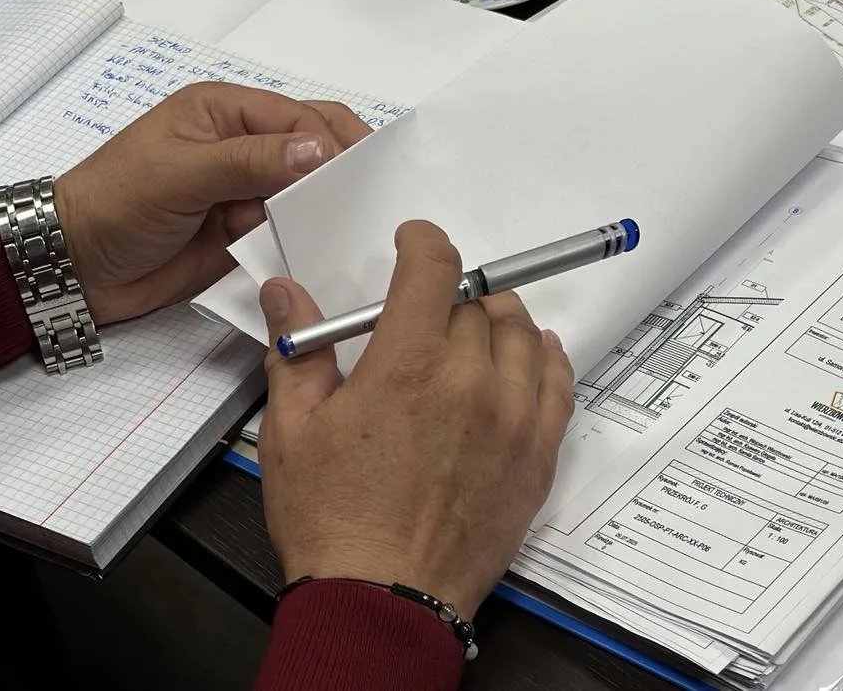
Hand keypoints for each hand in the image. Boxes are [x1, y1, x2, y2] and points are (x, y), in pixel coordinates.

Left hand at [55, 82, 370, 324]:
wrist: (74, 266)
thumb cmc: (114, 203)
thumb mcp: (180, 174)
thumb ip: (250, 161)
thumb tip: (321, 150)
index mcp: (224, 112)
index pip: (299, 118)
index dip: (332, 143)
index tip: (359, 177)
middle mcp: (242, 146)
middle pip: (314, 147)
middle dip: (345, 167)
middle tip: (376, 196)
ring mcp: (245, 191)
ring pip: (308, 193)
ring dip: (330, 206)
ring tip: (362, 226)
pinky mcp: (245, 233)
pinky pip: (291, 231)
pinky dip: (310, 239)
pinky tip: (332, 251)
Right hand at [256, 221, 575, 618]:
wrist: (382, 600)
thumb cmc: (334, 523)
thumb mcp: (291, 431)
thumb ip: (296, 351)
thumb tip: (285, 294)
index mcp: (407, 365)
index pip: (434, 268)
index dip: (424, 242)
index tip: (415, 243)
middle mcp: (471, 382)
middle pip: (475, 305)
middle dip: (448, 296)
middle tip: (427, 309)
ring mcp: (512, 420)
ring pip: (522, 336)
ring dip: (500, 319)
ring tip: (480, 322)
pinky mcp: (536, 458)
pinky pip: (558, 386)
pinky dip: (548, 359)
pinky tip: (537, 352)